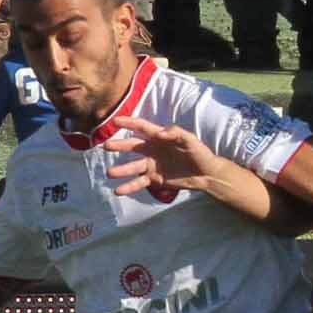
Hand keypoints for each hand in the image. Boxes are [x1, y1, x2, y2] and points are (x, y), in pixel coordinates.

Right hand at [103, 115, 225, 194]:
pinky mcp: (154, 179)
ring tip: (110, 173)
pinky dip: (129, 187)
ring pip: (133, 167)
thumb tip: (159, 133)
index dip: (129, 123)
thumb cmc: (199, 153)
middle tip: (106, 146)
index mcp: (159, 137)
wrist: (206, 174)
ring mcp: (152, 165)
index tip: (115, 121)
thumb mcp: (190, 140)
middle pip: (132, 146)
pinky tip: (118, 191)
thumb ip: (176, 133)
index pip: (142, 127)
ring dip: (121, 170)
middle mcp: (152, 150)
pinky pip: (139, 183)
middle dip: (119, 146)